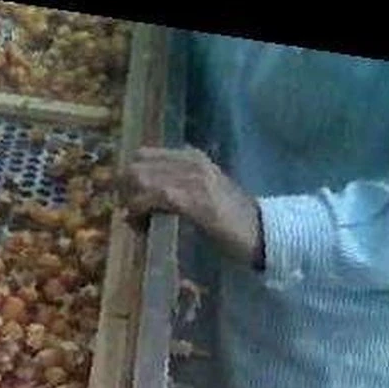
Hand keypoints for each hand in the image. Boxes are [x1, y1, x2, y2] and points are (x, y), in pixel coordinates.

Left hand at [120, 147, 264, 268]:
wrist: (263, 232)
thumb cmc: (231, 219)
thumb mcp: (201, 194)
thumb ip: (176, 188)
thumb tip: (142, 197)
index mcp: (192, 157)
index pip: (143, 156)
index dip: (129, 179)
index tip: (130, 202)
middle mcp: (191, 161)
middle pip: (136, 166)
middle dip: (124, 191)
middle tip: (130, 215)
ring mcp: (193, 178)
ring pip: (140, 179)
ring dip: (130, 203)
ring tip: (137, 223)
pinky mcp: (193, 199)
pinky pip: (152, 197)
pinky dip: (140, 212)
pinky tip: (142, 226)